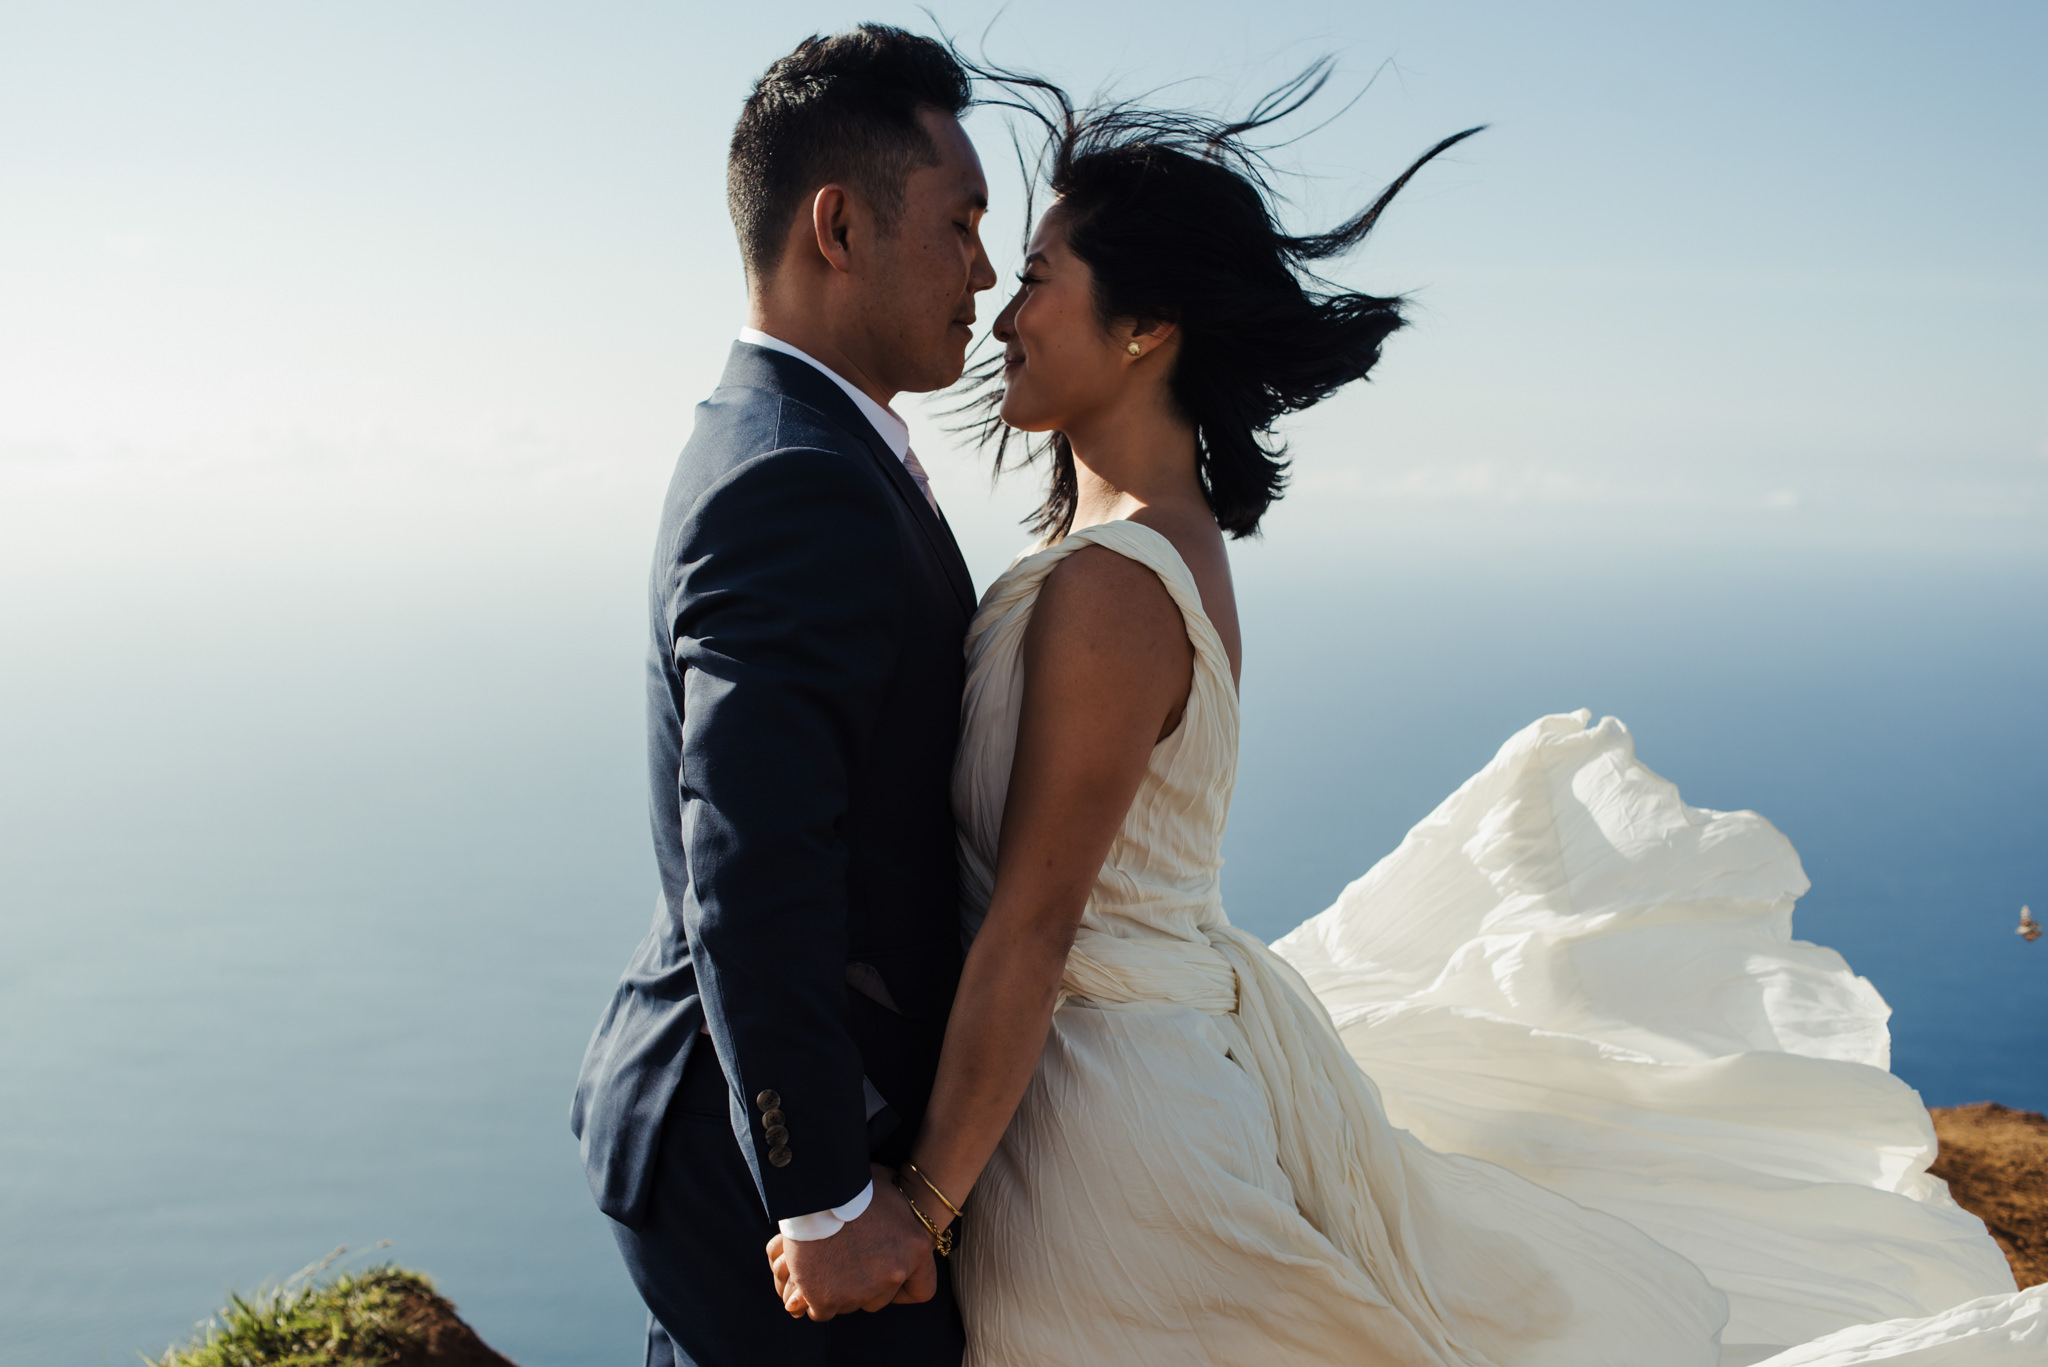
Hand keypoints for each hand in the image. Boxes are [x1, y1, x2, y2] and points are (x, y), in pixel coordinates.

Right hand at [768, 1164, 936, 1320]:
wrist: (814, 1192)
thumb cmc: (850, 1183)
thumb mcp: (887, 1184)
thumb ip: (898, 1202)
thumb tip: (900, 1188)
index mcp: (916, 1247)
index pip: (923, 1289)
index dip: (905, 1287)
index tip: (889, 1277)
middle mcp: (894, 1273)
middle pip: (882, 1298)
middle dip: (867, 1286)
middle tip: (849, 1263)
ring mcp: (861, 1290)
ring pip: (852, 1305)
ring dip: (841, 1291)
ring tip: (827, 1264)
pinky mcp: (827, 1298)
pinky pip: (823, 1311)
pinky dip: (816, 1300)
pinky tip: (810, 1282)